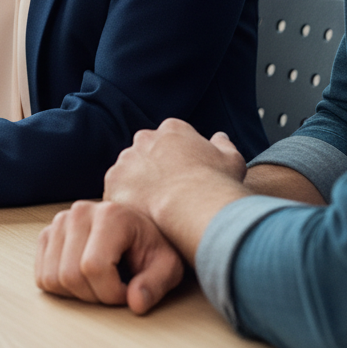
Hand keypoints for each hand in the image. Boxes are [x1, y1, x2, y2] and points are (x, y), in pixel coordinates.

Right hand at [35, 200, 183, 313]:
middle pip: (70, 275)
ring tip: (100, 283)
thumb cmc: (153, 247)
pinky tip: (84, 279)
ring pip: (52, 278)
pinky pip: (42, 275)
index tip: (130, 293)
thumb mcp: (168, 266)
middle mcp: (80, 212)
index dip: (112, 293)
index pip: (93, 267)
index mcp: (110, 214)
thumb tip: (136, 303)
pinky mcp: (48, 234)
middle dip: (95, 296)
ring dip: (77, 294)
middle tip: (116, 290)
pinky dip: (61, 288)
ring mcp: (60, 221)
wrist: (138, 230)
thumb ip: (155, 284)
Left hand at [104, 119, 249, 261]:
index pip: (169, 139)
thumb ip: (223, 144)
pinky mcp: (114, 183)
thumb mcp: (232, 159)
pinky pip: (116, 192)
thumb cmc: (216, 184)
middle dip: (153, 169)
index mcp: (172, 129)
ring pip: (128, 172)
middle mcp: (145, 139)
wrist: (195, 207)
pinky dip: (126, 204)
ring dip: (137, 186)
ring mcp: (126, 160)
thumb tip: (219, 138)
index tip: (182, 177)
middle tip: (167, 194)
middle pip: (145, 153)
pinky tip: (141, 218)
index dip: (176, 159)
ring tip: (154, 209)